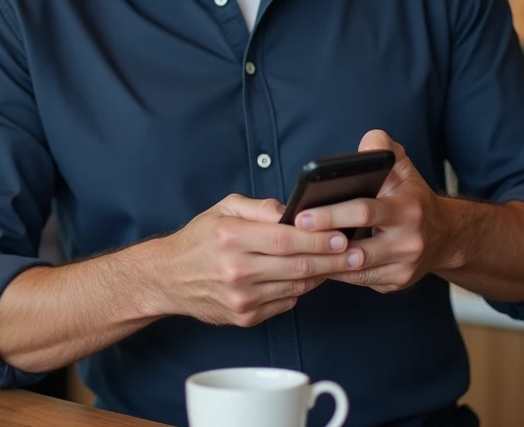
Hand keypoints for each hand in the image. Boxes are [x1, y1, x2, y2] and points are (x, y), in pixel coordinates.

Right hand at [157, 194, 358, 326]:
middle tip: (356, 252)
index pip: (286, 239)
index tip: (341, 234)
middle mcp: (236, 270)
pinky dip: (301, 290)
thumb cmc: (199, 240)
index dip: (319, 238)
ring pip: (296, 287)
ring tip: (340, 263)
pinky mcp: (245, 316)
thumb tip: (293, 210)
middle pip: (297, 266)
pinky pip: (285, 302)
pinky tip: (310, 277)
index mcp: (231, 238)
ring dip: (322, 275)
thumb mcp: (223, 210)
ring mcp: (241, 298)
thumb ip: (260, 207)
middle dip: (332, 259)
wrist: (168, 279)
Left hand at [296, 130, 453, 293]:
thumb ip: (384, 148)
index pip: (365, 211)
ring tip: (295, 253)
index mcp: (408, 210)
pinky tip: (314, 263)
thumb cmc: (413, 198)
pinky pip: (358, 280)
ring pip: (354, 270)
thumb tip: (366, 145)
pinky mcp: (394, 283)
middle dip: (321, 244)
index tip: (302, 215)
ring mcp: (402, 268)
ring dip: (324, 263)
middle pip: (357, 248)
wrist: (445, 237)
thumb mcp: (404, 168)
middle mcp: (408, 242)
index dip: (331, 214)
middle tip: (291, 238)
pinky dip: (335, 273)